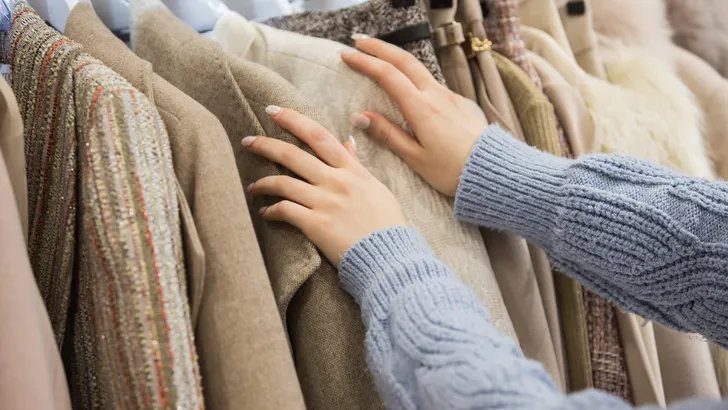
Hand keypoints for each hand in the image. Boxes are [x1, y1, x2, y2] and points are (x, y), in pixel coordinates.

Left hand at [242, 106, 407, 265]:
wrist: (390, 257)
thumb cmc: (386, 223)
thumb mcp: (376, 187)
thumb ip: (357, 165)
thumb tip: (348, 141)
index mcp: (351, 170)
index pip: (319, 136)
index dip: (294, 120)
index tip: (274, 111)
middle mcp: (336, 182)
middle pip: (293, 155)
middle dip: (266, 145)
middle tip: (247, 141)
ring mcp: (325, 202)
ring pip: (283, 183)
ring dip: (262, 183)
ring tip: (252, 187)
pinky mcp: (316, 225)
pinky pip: (285, 210)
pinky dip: (271, 210)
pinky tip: (266, 213)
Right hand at [340, 35, 488, 196]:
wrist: (491, 170)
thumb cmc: (452, 170)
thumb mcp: (416, 157)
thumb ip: (388, 134)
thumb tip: (362, 116)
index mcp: (422, 108)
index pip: (387, 75)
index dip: (365, 62)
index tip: (346, 55)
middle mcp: (436, 95)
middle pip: (405, 60)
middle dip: (380, 47)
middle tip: (359, 41)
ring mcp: (450, 96)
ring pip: (420, 68)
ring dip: (397, 58)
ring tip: (379, 56)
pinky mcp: (459, 102)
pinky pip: (432, 81)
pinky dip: (413, 73)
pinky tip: (407, 81)